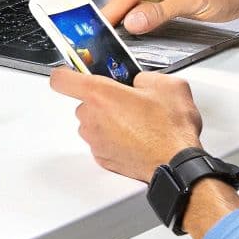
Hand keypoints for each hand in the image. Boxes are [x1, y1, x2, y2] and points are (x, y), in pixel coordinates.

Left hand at [48, 68, 202, 182]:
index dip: (66, 74)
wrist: (177, 164)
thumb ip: (145, 77)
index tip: (73, 74)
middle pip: (84, 102)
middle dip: (103, 100)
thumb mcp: (168, 85)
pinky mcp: (102, 158)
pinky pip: (102, 141)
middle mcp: (92, 118)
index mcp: (100, 95)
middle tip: (127, 102)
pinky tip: (136, 138)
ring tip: (137, 122)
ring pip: (93, 123)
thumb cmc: (170, 130)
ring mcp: (95, 140)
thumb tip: (140, 82)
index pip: (61, 80)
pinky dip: (114, 139)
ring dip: (108, 120)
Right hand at [100, 0, 238, 34]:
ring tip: (104, 20)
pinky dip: (136, 11)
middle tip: (97, 27)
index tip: (101, 25)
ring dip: (122, 10)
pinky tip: (129, 16)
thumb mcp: (191, 3)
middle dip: (112, 9)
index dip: (113, 10)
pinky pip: (146, 3)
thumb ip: (160, 12)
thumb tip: (134, 20)